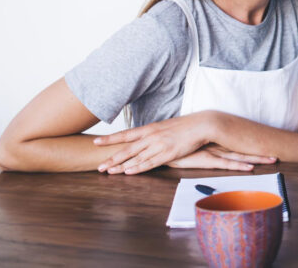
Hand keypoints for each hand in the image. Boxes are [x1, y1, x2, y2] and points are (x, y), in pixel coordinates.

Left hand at [94, 112, 215, 173]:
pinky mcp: (168, 154)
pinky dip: (138, 168)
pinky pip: (150, 163)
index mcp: (150, 128)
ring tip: (108, 172)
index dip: (110, 139)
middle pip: (127, 149)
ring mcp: (158, 145)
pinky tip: (128, 172)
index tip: (96, 142)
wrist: (201, 124)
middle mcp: (151, 136)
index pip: (125, 134)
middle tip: (98, 167)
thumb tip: (145, 138)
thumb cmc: (185, 125)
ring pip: (136, 158)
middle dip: (112, 158)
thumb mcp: (165, 126)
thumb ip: (154, 133)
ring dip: (121, 166)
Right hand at [167, 144, 275, 170]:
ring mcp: (213, 152)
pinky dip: (238, 166)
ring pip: (239, 156)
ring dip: (256, 159)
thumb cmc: (177, 145)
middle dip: (261, 151)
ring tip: (272, 160)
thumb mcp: (194, 145)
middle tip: (279, 154)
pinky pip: (226, 164)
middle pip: (244, 148)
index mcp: (216, 140)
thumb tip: (212, 146)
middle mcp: (218, 145)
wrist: (161, 144)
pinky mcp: (206, 160)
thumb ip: (204, 145)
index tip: (268, 145)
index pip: (239, 142)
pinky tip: (250, 168)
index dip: (254, 145)